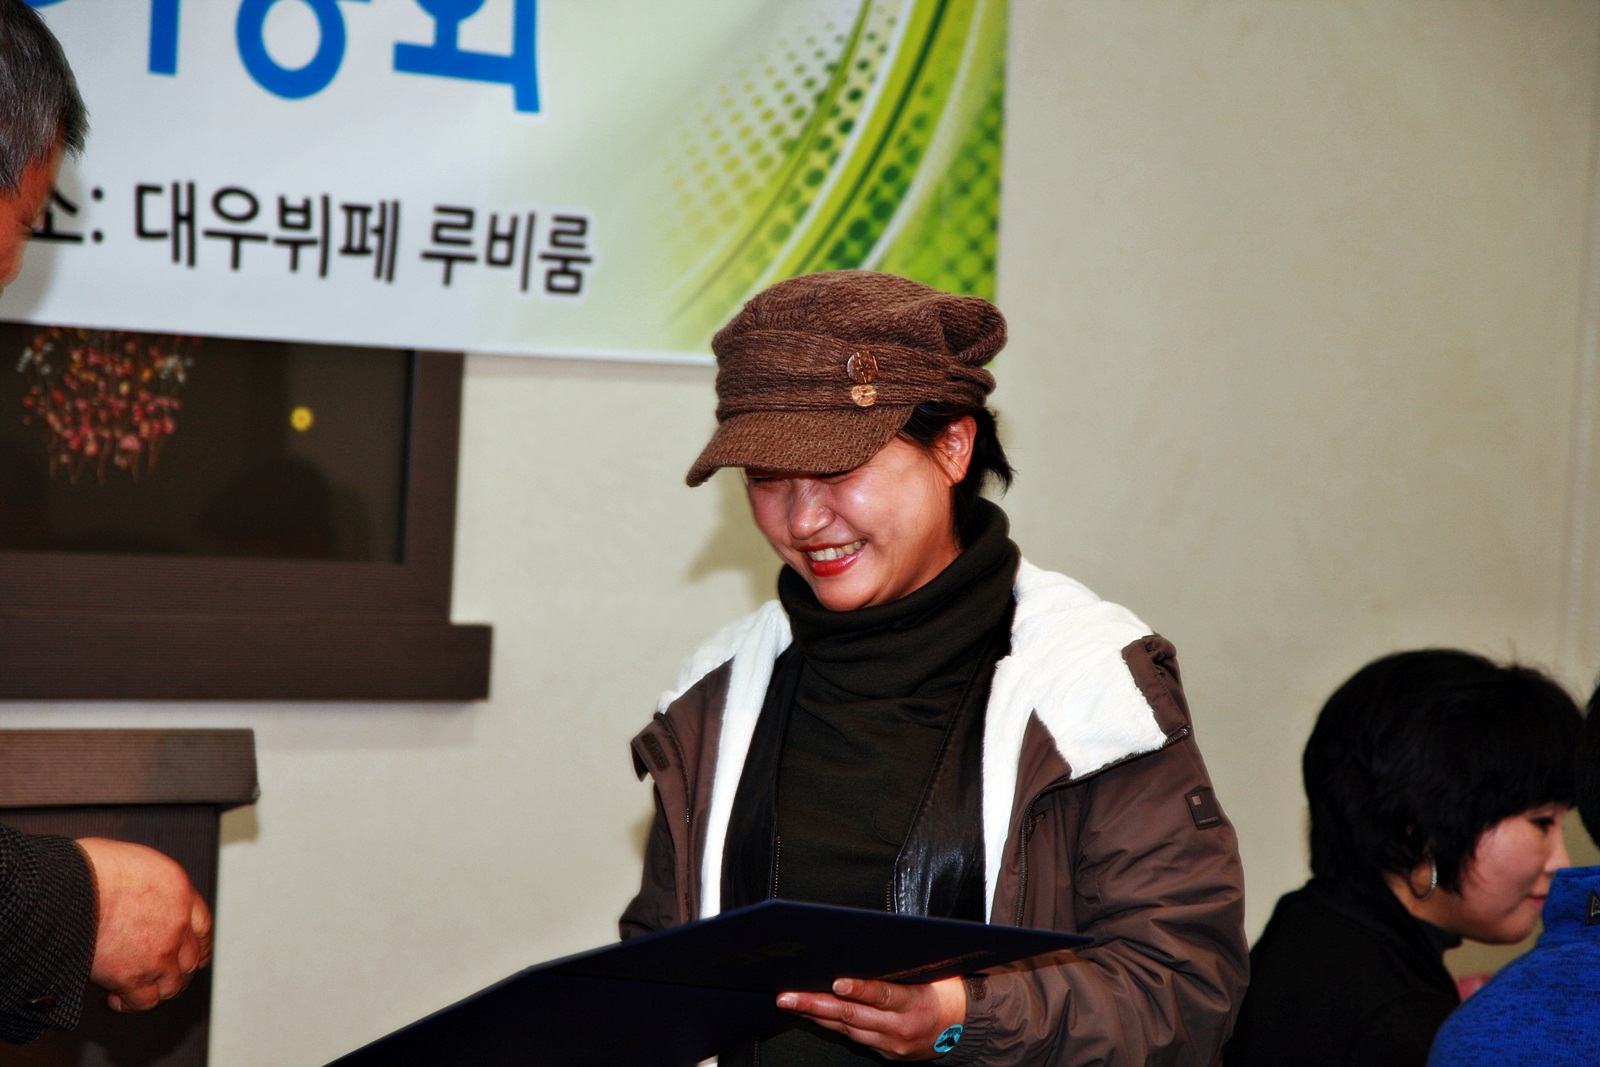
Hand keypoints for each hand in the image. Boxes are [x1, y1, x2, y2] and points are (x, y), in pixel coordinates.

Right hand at [76, 838, 212, 1011]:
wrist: (69, 887)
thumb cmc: (89, 868)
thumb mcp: (134, 863)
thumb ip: (147, 886)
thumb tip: (136, 899)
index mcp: (178, 889)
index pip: (202, 924)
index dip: (197, 944)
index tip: (193, 953)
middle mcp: (177, 922)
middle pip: (191, 958)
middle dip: (178, 971)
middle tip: (161, 975)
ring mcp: (160, 950)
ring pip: (173, 983)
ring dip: (158, 989)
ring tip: (140, 989)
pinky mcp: (134, 975)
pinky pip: (144, 1001)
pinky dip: (132, 1004)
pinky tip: (118, 999)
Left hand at [776, 975, 965, 1059]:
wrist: (965, 1029)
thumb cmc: (947, 991)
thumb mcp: (933, 971)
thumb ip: (904, 963)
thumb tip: (873, 941)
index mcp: (916, 1004)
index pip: (883, 996)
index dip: (859, 990)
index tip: (836, 982)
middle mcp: (901, 1028)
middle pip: (853, 1016)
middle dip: (816, 1004)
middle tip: (789, 996)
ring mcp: (891, 1044)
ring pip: (847, 1029)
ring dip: (816, 1015)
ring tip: (791, 1002)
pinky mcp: (885, 1053)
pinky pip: (853, 1037)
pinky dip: (832, 1024)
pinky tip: (813, 1013)